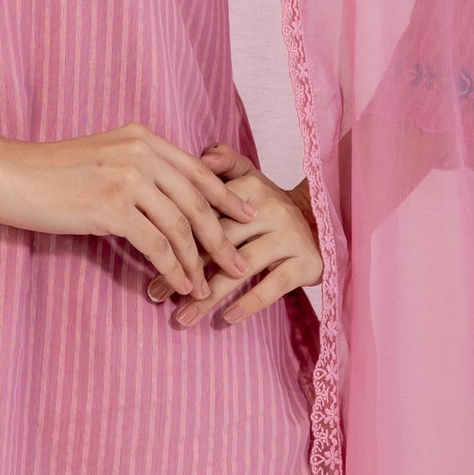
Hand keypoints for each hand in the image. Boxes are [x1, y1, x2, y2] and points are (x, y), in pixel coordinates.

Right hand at [0, 126, 257, 299]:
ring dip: (198, 261)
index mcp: (142, 138)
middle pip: (196, 200)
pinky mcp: (111, 206)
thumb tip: (168, 199)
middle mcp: (141, 152)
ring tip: (209, 285)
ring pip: (179, 225)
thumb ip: (137, 169)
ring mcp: (127, 178)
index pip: (198, 170)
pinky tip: (179, 284)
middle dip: (221, 237)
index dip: (226, 197)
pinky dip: (172, 267)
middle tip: (238, 263)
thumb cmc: (49, 172)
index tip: (248, 217)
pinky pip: (155, 243)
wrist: (7, 174)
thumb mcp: (102, 156)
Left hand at [162, 141, 324, 328]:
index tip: (148, 256)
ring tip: (182, 317)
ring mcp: (289, 236)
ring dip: (209, 295)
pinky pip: (273, 285)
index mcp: (251, 186)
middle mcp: (271, 209)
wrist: (325, 221)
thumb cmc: (271, 205)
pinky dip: (250, 303)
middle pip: (219, 241)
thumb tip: (202, 156)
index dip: (176, 235)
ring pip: (241, 267)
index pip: (207, 211)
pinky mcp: (306, 262)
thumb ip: (224, 163)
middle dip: (184, 268)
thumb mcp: (250, 178)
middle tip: (154, 293)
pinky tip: (226, 319)